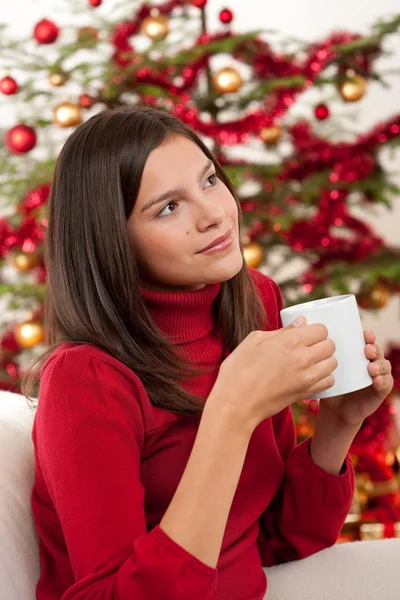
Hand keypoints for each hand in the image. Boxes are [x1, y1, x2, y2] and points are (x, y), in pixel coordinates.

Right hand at [210, 318, 336, 433]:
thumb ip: (281, 331)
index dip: (315, 330)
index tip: (307, 334)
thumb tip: (301, 323)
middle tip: (309, 347)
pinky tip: (311, 376)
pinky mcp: (306, 393)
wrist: (236, 403)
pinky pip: (329, 382)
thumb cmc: (238, 370)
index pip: (321, 329)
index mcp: (289, 341)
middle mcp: (302, 358)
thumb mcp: (253, 340)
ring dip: (325, 360)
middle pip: (330, 345)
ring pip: (332, 363)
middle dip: (322, 343)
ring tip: (311, 362)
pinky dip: (324, 378)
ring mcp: (306, 377)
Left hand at [319, 330, 393, 427]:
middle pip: (377, 351)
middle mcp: (369, 362)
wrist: (335, 410)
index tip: (364, 334)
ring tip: (371, 367)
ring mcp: (376, 376)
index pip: (366, 341)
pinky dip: (383, 380)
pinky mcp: (380, 391)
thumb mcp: (324, 369)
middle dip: (374, 348)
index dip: (368, 336)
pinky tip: (376, 379)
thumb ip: (319, 355)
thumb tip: (305, 331)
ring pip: (384, 366)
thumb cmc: (329, 386)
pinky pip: (386, 384)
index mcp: (357, 355)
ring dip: (379, 364)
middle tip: (367, 349)